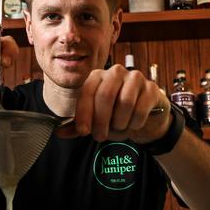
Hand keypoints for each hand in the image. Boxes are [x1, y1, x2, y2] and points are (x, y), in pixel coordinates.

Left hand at [56, 65, 171, 142]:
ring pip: (124, 102)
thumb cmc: (116, 115)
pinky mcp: (151, 88)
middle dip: (101, 121)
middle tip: (100, 136)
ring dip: (119, 123)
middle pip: (105, 96)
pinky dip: (135, 123)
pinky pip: (141, 109)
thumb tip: (58, 132)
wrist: (145, 116)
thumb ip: (78, 126)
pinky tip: (133, 125)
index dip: (84, 113)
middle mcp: (115, 72)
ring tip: (119, 128)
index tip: (83, 132)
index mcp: (97, 76)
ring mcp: (135, 78)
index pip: (87, 92)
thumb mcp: (95, 120)